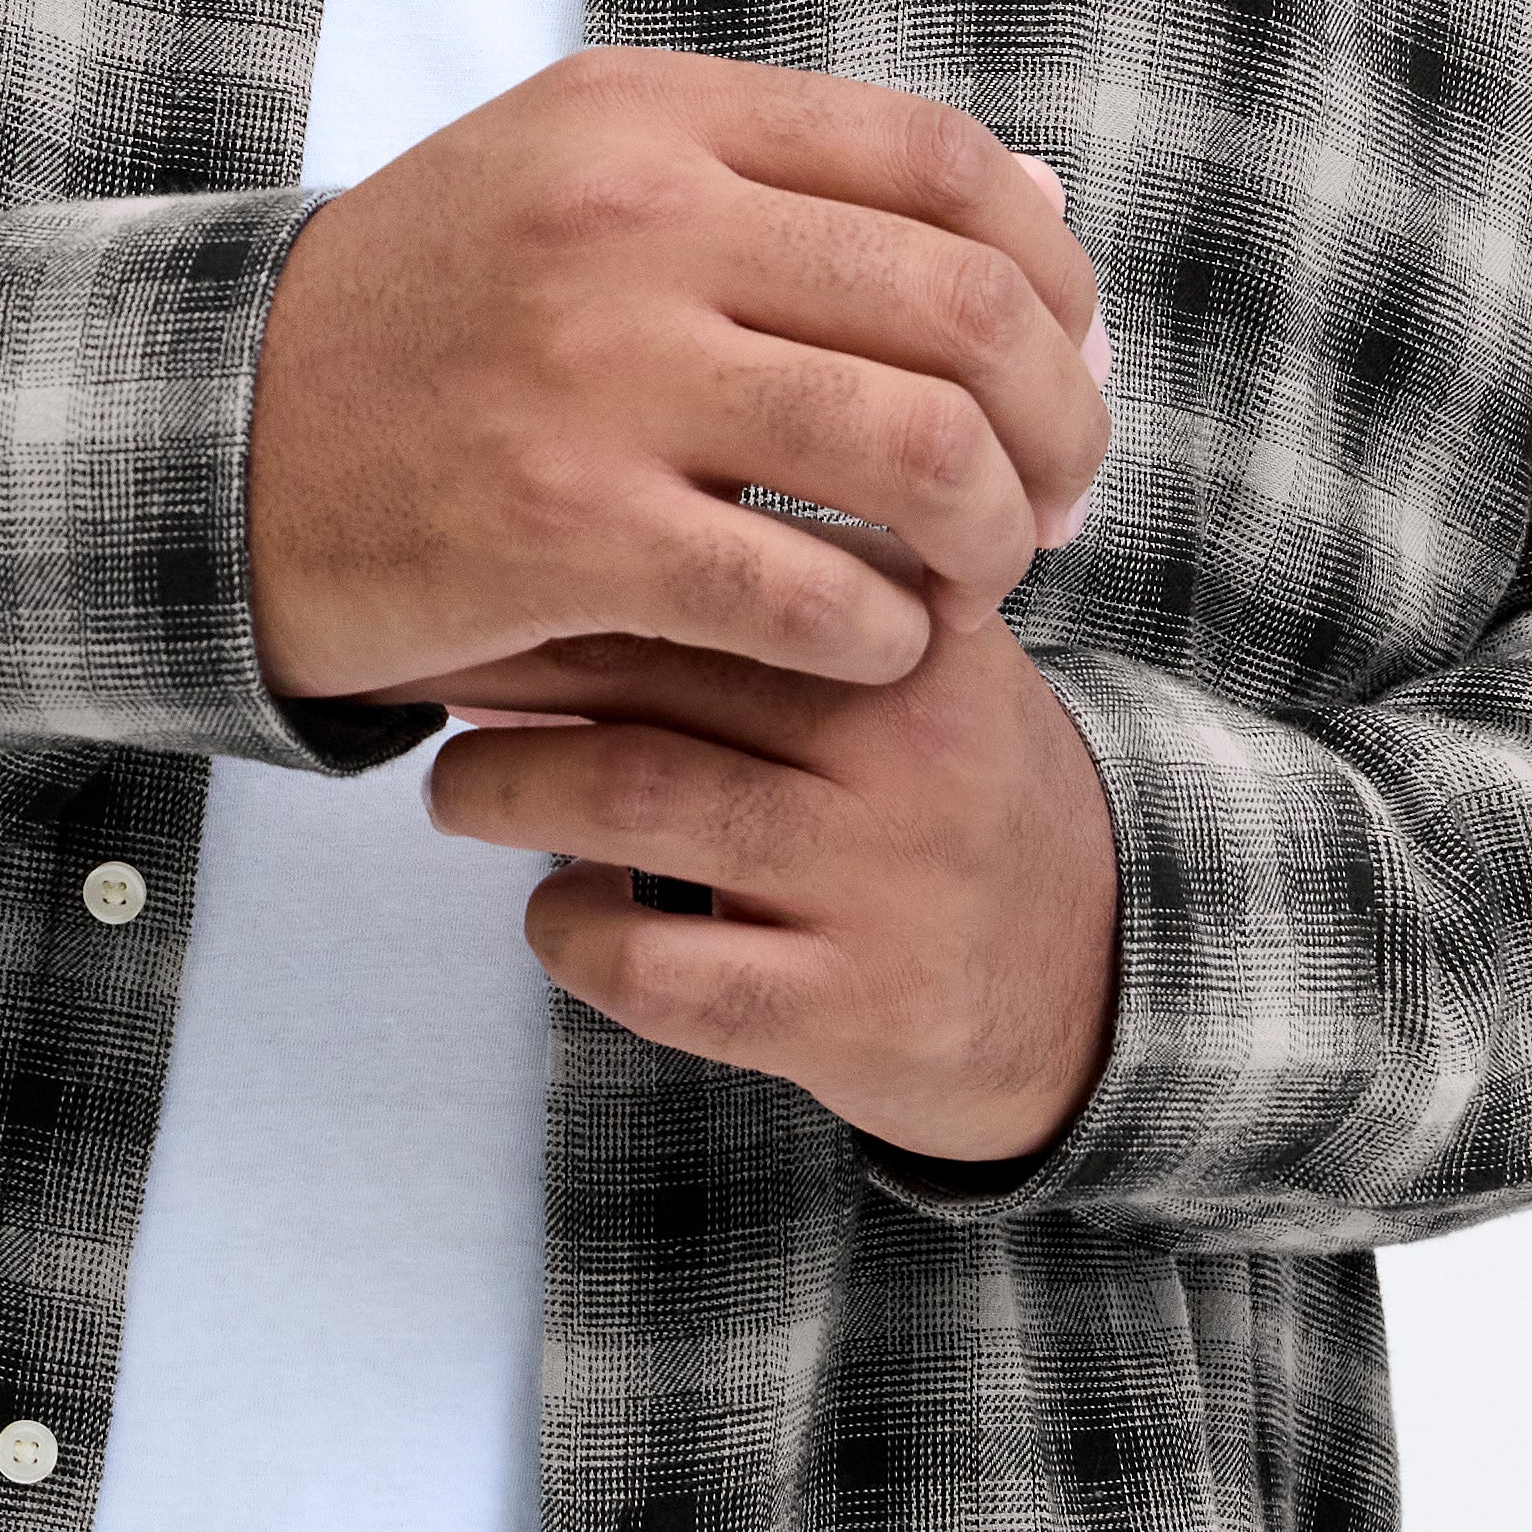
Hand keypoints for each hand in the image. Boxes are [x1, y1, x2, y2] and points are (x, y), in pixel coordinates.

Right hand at [246, 50, 1108, 705]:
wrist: (207, 439)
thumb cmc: (433, 320)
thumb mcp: (585, 178)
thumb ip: (798, 178)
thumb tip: (1048, 203)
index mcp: (648, 115)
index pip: (946, 162)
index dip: (1054, 274)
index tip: (1063, 364)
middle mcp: (629, 218)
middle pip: (963, 308)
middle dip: (1057, 424)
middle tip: (1057, 500)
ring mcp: (592, 373)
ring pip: (914, 449)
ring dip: (993, 537)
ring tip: (977, 579)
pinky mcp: (558, 530)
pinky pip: (806, 594)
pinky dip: (881, 634)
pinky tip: (872, 646)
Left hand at [412, 542, 1123, 1165]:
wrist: (1106, 980)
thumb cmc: (945, 796)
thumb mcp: (907, 659)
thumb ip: (784, 582)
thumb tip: (566, 520)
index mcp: (914, 627)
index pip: (711, 548)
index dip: (560, 551)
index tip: (472, 557)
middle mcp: (904, 743)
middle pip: (653, 657)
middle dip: (501, 662)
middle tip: (425, 673)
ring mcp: (881, 882)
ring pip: (632, 798)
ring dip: (502, 790)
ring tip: (457, 793)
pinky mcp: (850, 1012)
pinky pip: (656, 968)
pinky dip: (567, 935)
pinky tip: (557, 917)